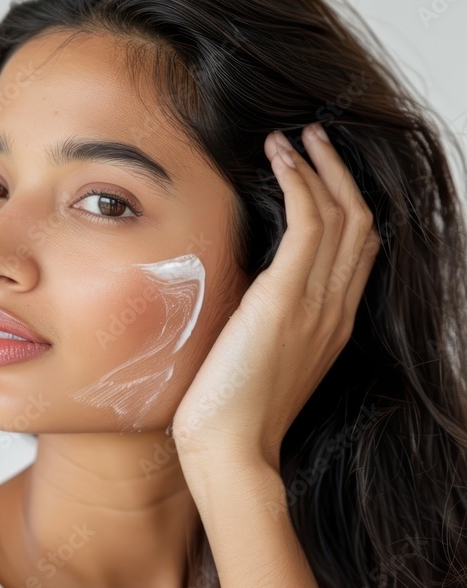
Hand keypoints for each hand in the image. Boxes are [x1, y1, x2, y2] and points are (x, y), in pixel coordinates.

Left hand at [170, 122, 381, 477]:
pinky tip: (280, 157)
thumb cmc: (232, 413)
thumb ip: (267, 322)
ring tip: (295, 136)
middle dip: (339, 173)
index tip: (319, 174)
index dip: (345, 204)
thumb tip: (247, 291)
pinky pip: (310, 222)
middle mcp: (336, 310)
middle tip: (313, 138)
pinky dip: (299, 181)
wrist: (229, 451)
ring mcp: (318, 303)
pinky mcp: (287, 298)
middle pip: (358, 223)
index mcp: (332, 325)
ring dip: (320, 166)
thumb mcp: (260, 359)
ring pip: (341, 214)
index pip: (358, 251)